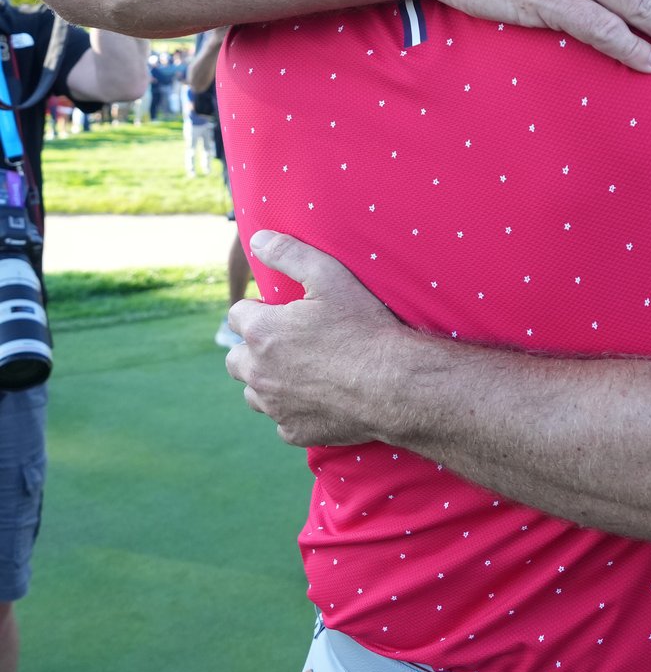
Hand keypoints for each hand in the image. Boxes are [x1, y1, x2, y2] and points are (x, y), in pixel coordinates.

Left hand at [225, 230, 412, 445]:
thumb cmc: (363, 327)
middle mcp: (258, 372)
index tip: (285, 313)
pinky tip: (317, 399)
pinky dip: (292, 411)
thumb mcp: (329, 276)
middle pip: (234, 359)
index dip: (260, 310)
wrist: (395, 383)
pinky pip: (281, 421)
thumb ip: (288, 253)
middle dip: (253, 349)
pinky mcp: (294, 432)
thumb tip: (257, 238)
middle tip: (288, 343)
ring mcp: (275, 406)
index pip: (237, 315)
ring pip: (253, 394)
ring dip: (268, 382)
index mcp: (261, 331)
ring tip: (300, 372)